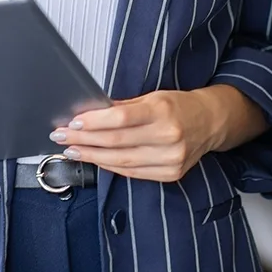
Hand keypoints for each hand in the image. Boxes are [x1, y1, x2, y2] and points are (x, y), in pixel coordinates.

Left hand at [50, 89, 222, 182]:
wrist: (210, 122)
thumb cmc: (179, 107)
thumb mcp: (153, 97)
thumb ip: (123, 107)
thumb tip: (90, 112)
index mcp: (163, 111)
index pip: (121, 119)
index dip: (93, 123)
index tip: (72, 123)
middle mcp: (168, 136)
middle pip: (116, 142)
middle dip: (84, 141)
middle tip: (62, 137)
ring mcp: (171, 158)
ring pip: (121, 161)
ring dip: (92, 156)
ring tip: (73, 150)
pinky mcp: (170, 174)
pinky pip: (132, 172)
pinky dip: (110, 166)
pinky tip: (96, 160)